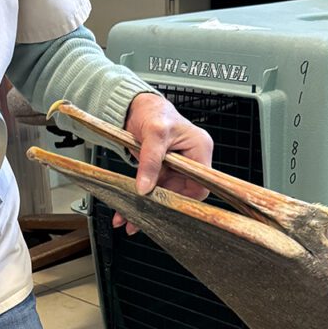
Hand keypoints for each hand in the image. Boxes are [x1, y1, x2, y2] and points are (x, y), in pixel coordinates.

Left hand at [116, 92, 213, 234]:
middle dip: (160, 208)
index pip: (201, 185)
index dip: (185, 199)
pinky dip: (140, 199)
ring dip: (146, 207)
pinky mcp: (164, 172)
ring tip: (129, 220)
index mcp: (200, 150)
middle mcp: (191, 162)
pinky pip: (154, 190)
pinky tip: (126, 211)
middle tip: (142, 219)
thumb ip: (150, 161)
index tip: (167, 207)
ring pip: (165, 195)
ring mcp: (177, 168)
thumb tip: (144, 188)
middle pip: (181, 194)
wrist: (136, 108)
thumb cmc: (153, 112)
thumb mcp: (154, 134)